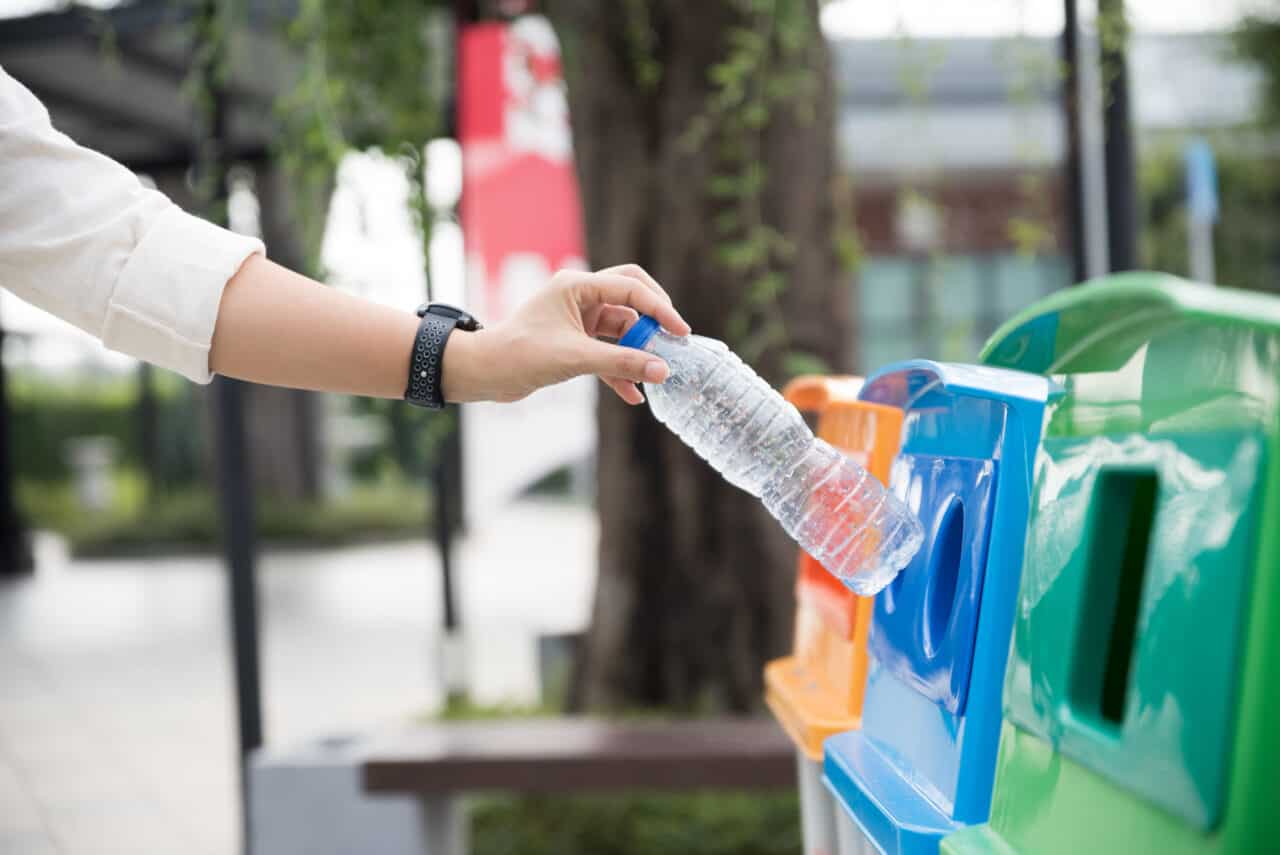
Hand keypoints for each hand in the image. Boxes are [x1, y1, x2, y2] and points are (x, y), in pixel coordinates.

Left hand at [441, 264, 690, 404]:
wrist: (486, 373)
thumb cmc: (521, 355)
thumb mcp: (576, 358)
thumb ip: (622, 363)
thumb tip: (662, 370)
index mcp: (577, 286)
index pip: (631, 288)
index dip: (660, 309)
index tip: (680, 332)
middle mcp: (580, 296)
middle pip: (631, 296)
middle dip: (654, 318)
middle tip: (674, 337)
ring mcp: (578, 319)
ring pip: (622, 329)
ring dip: (638, 350)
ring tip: (658, 373)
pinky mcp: (575, 342)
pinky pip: (607, 351)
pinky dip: (620, 370)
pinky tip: (634, 395)